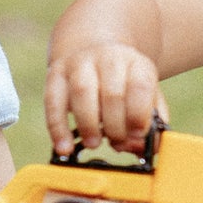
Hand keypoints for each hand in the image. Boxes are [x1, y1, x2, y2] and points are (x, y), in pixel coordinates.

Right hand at [44, 42, 167, 156]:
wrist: (94, 53)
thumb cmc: (124, 86)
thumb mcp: (146, 97)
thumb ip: (150, 125)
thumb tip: (139, 148)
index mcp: (136, 64)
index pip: (140, 86)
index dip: (138, 115)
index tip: (137, 135)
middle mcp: (108, 58)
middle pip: (112, 92)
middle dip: (115, 125)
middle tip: (116, 142)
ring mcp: (79, 63)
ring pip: (82, 92)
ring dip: (88, 125)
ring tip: (93, 143)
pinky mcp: (56, 73)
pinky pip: (53, 101)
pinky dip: (57, 128)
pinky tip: (64, 147)